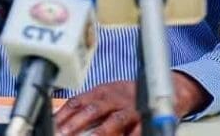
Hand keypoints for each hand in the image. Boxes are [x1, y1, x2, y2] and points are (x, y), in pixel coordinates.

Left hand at [54, 73, 209, 135]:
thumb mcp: (107, 95)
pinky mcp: (147, 119)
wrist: (167, 88)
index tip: (52, 126)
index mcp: (102, 92)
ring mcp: (132, 109)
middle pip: (93, 110)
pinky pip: (138, 130)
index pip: (78, 102)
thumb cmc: (129, 96)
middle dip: (76, 123)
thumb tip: (63, 120)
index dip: (64, 114)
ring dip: (101, 132)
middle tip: (62, 134)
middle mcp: (116, 98)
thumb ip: (89, 105)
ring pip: (115, 120)